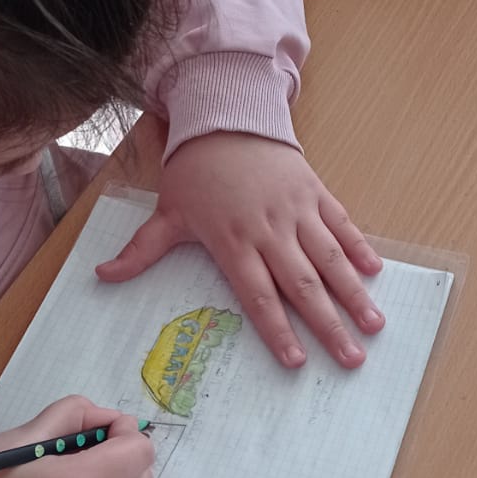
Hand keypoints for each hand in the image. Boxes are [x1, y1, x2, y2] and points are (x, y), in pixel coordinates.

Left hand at [95, 132, 384, 368]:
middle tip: (352, 358)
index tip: (297, 361)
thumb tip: (102, 277)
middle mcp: (269, 229)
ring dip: (354, 294)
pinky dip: (358, 247)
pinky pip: (341, 223)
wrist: (225, 116)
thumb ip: (142, 250)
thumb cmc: (195, 170)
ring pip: (330, 258)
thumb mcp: (166, 211)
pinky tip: (374, 272)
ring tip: (374, 325)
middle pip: (302, 285)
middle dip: (329, 325)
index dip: (278, 331)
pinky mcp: (315, 191)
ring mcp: (296, 210)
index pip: (258, 296)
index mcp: (233, 241)